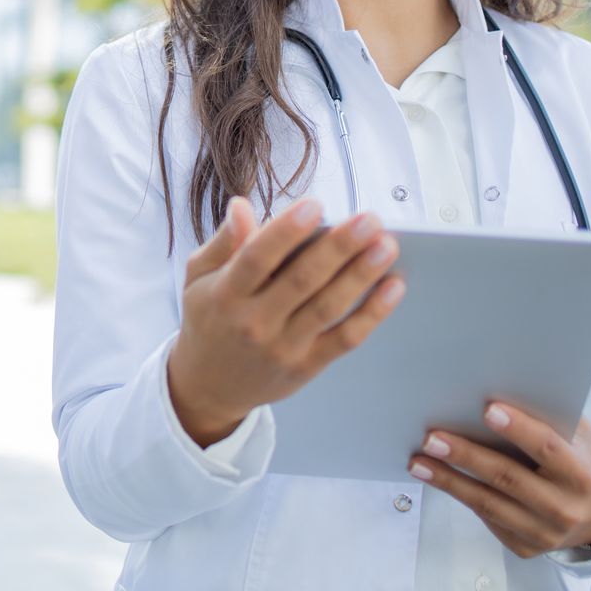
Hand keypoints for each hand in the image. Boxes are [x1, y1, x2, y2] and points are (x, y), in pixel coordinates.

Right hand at [166, 195, 406, 446]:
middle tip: (370, 220)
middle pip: (302, 280)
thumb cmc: (210, 319)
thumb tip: (240, 206)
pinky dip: (372, 314)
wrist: (209, 386)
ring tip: (387, 246)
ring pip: (328, 308)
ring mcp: (283, 347)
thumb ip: (223, 242)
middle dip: (339, 248)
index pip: (257, 257)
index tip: (315, 205)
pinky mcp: (306, 366)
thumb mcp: (198, 277)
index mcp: (226, 293)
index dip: (286, 231)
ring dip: (361, 276)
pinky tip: (393, 287)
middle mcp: (254, 322)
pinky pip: (344, 339)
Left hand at [408, 402, 590, 556]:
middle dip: (466, 456)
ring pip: (488, 504)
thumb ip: (549, 416)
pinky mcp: (525, 547)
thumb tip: (499, 388)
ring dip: (448, 481)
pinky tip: (438, 478)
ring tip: (419, 461)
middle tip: (431, 437)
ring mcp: (543, 534)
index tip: (487, 408)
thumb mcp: (579, 436)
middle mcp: (564, 509)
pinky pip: (487, 518)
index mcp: (582, 476)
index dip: (519, 428)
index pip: (548, 449)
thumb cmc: (583, 462)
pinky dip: (460, 496)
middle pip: (508, 479)